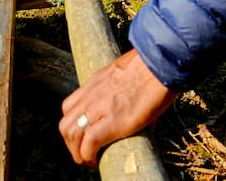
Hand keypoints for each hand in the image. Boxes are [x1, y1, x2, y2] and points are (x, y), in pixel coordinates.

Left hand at [59, 49, 176, 166]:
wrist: (159, 64)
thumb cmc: (153, 67)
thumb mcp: (129, 74)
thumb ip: (128, 92)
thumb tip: (145, 116)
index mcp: (96, 82)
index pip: (70, 107)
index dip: (74, 126)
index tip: (83, 137)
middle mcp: (92, 95)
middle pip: (66, 124)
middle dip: (71, 144)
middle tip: (84, 153)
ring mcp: (100, 107)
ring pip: (71, 135)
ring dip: (77, 153)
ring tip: (89, 161)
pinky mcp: (113, 121)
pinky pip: (89, 143)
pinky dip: (88, 156)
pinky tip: (96, 161)